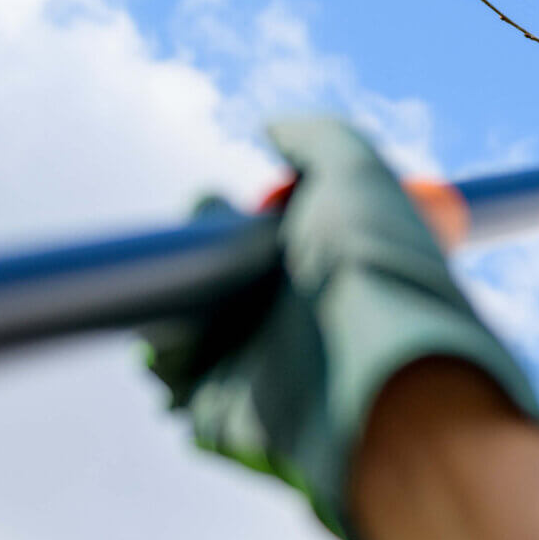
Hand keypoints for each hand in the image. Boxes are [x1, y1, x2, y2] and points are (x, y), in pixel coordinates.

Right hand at [141, 118, 538, 539]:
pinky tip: (178, 339)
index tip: (220, 208)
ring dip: (169, 303)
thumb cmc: (374, 270)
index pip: (257, 236)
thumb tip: (273, 127)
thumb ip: (317, 139)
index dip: (229, 217)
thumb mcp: (358, 173)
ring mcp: (256, 368)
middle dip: (193, 254)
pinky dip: (164, 354)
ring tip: (198, 301)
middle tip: (208, 250)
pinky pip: (171, 375)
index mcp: (323, 270)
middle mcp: (290, 320)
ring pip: (182, 323)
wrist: (373, 371)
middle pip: (211, 275)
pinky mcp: (224, 412)